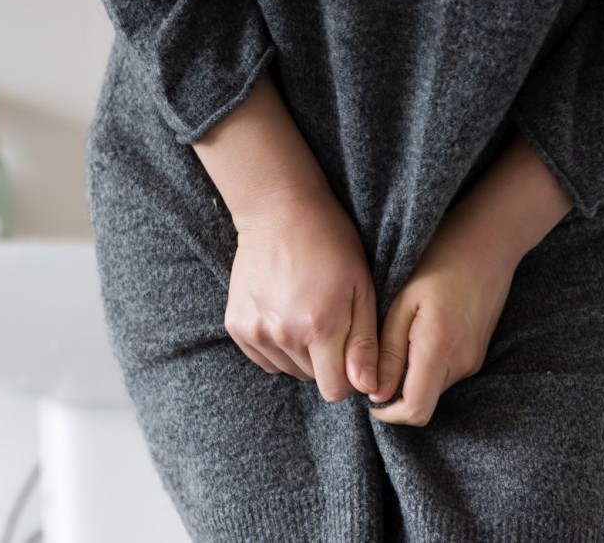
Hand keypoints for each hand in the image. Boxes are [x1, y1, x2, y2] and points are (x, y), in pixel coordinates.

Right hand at [225, 186, 378, 401]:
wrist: (280, 213)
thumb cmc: (331, 245)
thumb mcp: (361, 288)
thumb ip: (364, 342)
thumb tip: (367, 388)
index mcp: (320, 326)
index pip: (334, 390)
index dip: (349, 379)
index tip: (351, 356)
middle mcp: (283, 334)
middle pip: (312, 379)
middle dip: (326, 361)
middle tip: (330, 321)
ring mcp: (255, 330)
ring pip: (287, 369)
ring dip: (301, 354)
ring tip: (306, 315)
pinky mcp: (236, 325)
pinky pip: (264, 359)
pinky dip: (277, 347)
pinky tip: (285, 316)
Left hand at [367, 235, 513, 424]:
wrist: (485, 247)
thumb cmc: (438, 265)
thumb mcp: (402, 304)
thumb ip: (388, 353)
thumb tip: (376, 394)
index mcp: (439, 349)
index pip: (416, 410)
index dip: (388, 414)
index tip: (369, 398)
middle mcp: (462, 364)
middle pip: (424, 403)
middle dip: (396, 395)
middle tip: (376, 363)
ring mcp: (473, 362)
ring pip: (433, 390)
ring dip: (411, 379)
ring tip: (398, 343)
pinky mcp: (477, 356)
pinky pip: (445, 375)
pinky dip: (426, 368)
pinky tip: (417, 337)